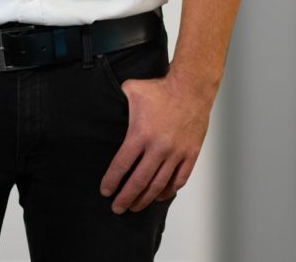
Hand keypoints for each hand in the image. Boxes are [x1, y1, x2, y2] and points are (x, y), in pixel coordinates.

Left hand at [99, 71, 211, 213]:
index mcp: (140, 134)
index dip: (112, 181)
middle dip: (125, 198)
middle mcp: (158, 148)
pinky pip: (179, 180)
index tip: (105, 191)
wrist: (191, 87)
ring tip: (134, 207)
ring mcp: (176, 153)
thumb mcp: (131, 89)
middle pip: (138, 182)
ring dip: (145, 199)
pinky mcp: (190, 154)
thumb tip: (104, 102)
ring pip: (158, 186)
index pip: (122, 165)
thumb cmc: (160, 88)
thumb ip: (116, 99)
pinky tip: (158, 196)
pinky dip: (168, 192)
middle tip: (116, 208)